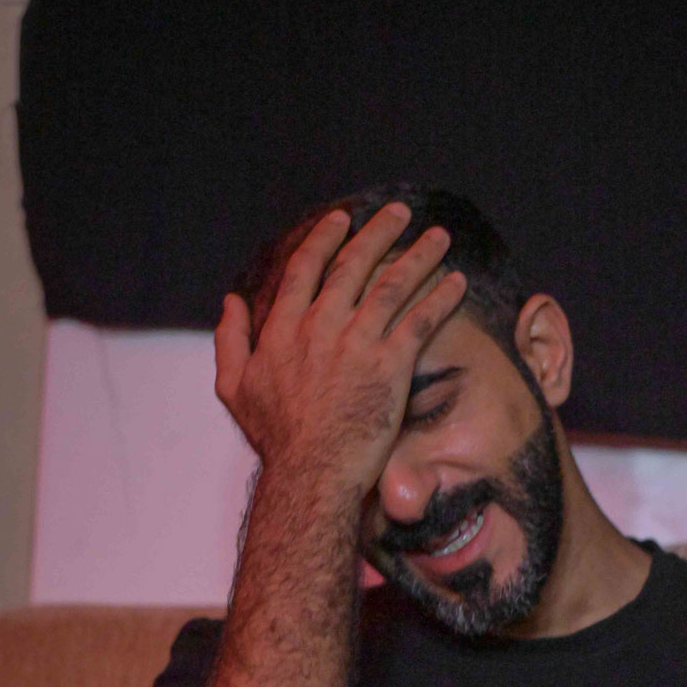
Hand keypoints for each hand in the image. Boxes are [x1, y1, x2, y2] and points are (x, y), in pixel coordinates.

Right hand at [214, 201, 466, 496]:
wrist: (310, 473)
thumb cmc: (275, 438)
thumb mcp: (234, 387)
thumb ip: (230, 339)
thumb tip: (230, 301)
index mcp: (283, 329)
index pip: (306, 268)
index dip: (326, 238)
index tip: (343, 219)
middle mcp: (320, 327)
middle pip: (352, 266)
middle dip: (378, 233)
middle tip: (399, 212)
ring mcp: (356, 345)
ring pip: (391, 285)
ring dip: (417, 256)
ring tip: (438, 237)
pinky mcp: (389, 367)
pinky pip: (418, 322)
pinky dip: (439, 299)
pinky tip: (456, 282)